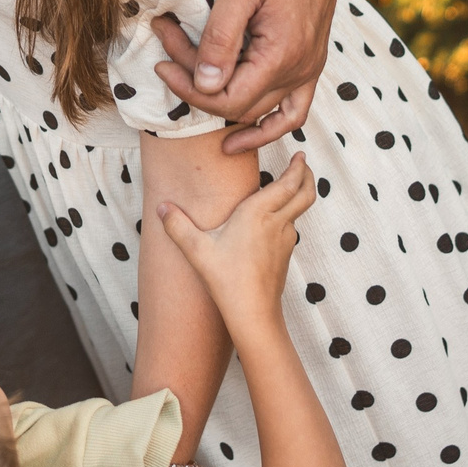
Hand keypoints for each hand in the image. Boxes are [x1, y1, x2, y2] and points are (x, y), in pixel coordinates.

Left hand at [151, 0, 345, 153]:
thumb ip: (221, 39)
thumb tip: (205, 85)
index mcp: (283, 55)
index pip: (227, 99)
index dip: (189, 89)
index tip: (161, 63)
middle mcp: (301, 71)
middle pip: (237, 104)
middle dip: (196, 83)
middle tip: (167, 47)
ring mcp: (309, 71)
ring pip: (259, 110)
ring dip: (220, 97)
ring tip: (184, 76)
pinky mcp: (310, 64)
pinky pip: (293, 112)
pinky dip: (267, 128)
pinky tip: (239, 139)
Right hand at [154, 155, 312, 329]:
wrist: (253, 313)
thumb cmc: (227, 279)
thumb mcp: (197, 250)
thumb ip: (177, 226)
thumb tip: (161, 206)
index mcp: (259, 214)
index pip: (288, 183)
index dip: (297, 167)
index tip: (300, 154)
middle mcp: (277, 223)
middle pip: (305, 193)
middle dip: (306, 175)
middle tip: (303, 164)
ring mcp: (285, 240)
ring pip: (299, 211)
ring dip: (298, 195)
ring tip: (288, 187)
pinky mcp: (285, 255)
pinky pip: (291, 228)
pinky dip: (288, 216)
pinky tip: (273, 220)